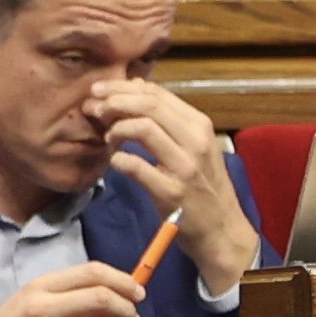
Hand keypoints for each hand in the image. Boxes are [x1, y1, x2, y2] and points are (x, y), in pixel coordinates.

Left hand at [90, 74, 254, 295]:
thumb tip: (136, 87)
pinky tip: (115, 161)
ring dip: (117, 128)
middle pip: (149, 105)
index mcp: (199, 125)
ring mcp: (184, 167)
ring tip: (107, 137)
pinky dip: (119, 160)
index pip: (157, 94)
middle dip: (114, 101)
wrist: (222, 228)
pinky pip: (137, 167)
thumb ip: (168, 119)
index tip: (100, 90)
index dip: (123, 88)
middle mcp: (195, 141)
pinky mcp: (171, 192)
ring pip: (144, 129)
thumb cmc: (203, 185)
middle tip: (93, 108)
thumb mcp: (193, 146)